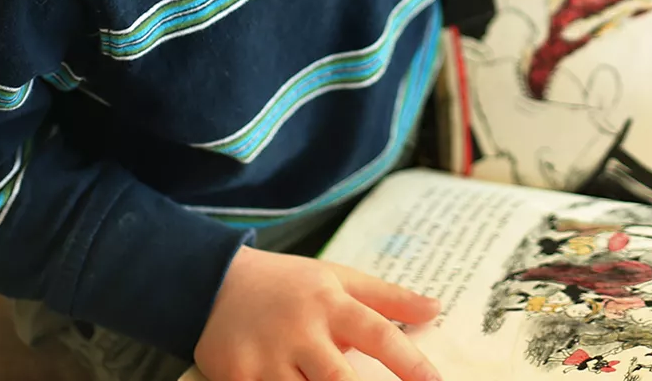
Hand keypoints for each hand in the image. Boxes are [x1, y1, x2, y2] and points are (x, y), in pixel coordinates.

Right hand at [194, 247, 439, 380]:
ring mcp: (267, 358)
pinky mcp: (238, 377)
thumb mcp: (339, 279)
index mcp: (331, 303)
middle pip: (339, 378)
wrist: (215, 283)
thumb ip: (388, 298)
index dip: (409, 362)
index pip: (378, 334)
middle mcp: (300, 331)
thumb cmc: (289, 284)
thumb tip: (437, 308)